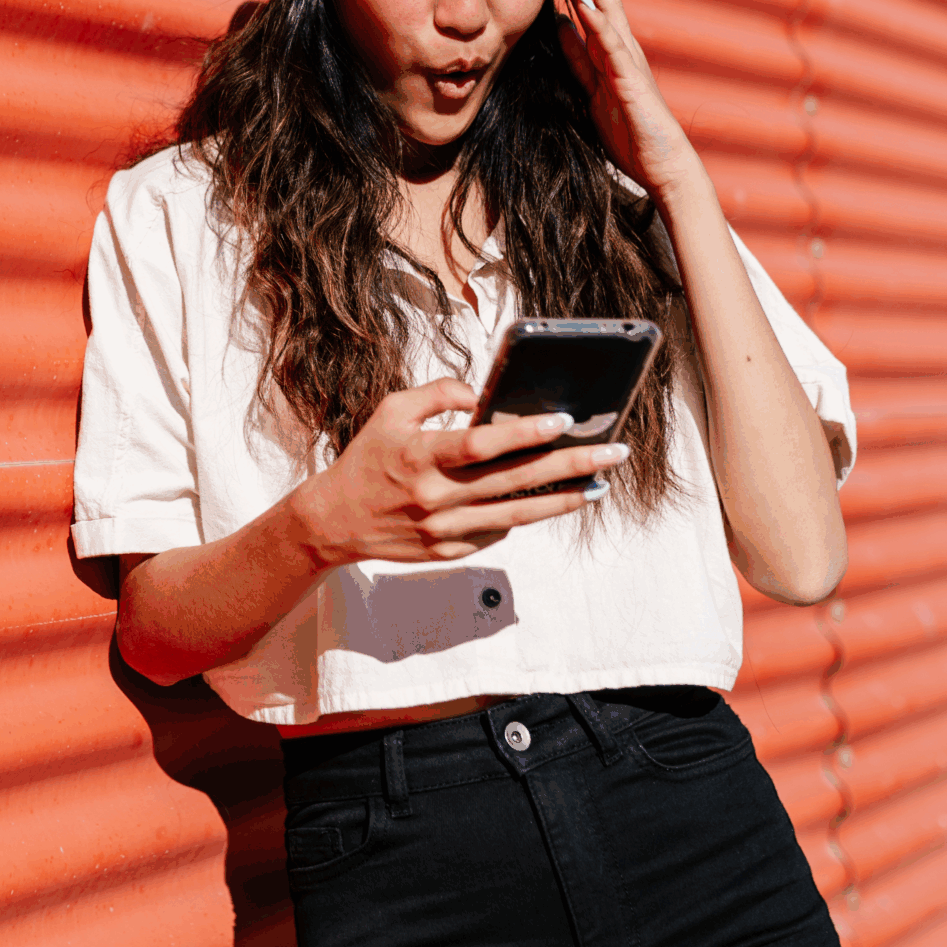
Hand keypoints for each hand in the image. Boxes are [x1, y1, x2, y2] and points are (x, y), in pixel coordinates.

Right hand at [285, 378, 632, 568]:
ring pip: (518, 514)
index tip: (562, 421)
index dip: (524, 433)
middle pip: (515, 480)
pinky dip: (524, 515)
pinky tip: (546, 501)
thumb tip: (482, 394)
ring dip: (562, 499)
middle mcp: (435, 496)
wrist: (335, 521)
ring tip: (597, 487)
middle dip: (569, 464)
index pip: (482, 445)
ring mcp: (444, 530)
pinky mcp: (449, 552)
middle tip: (611, 453)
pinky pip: (497, 532)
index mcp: (421, 456)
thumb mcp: (391, 412)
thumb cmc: (367, 459)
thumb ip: (437, 394)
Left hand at [549, 0, 700, 199]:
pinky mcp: (629, 80)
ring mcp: (626, 58)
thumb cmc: (629, 129)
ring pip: (604, 6)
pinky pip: (611, 46)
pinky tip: (583, 0)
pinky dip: (597, 21)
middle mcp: (618, 43)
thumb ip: (577, 57)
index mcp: (604, 46)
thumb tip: (557, 25)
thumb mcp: (591, 87)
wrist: (661, 165)